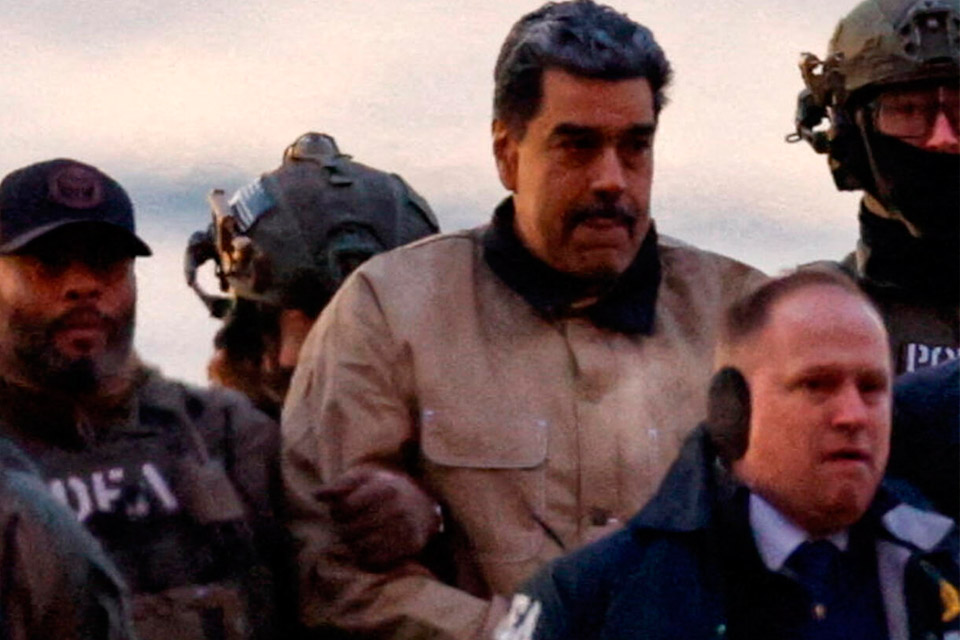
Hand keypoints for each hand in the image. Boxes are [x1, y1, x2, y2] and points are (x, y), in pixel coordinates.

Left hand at [315, 465, 442, 567]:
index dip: (337, 512)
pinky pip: (376, 561)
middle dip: (343, 530)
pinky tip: (365, 549)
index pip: (346, 508)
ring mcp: (405, 529)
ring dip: (352, 546)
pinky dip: (365, 558)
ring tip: (355, 539)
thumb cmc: (384, 489)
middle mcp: (397, 508)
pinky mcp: (409, 546)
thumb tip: (316, 494)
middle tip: (346, 528)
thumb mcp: (365, 479)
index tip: (341, 512)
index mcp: (385, 487)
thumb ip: (340, 485)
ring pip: (361, 548)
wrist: (421, 505)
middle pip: (351, 530)